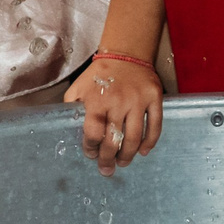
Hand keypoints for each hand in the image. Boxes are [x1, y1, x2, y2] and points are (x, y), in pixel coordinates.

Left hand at [66, 55, 161, 177]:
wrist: (127, 53)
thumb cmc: (100, 73)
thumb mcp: (79, 87)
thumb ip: (73, 108)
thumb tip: (69, 130)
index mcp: (97, 99)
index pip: (94, 133)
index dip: (91, 148)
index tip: (91, 154)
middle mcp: (118, 101)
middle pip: (114, 140)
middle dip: (108, 159)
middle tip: (107, 169)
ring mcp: (138, 100)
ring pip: (134, 137)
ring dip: (128, 155)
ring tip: (123, 162)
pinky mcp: (154, 98)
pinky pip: (155, 125)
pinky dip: (150, 142)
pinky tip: (143, 151)